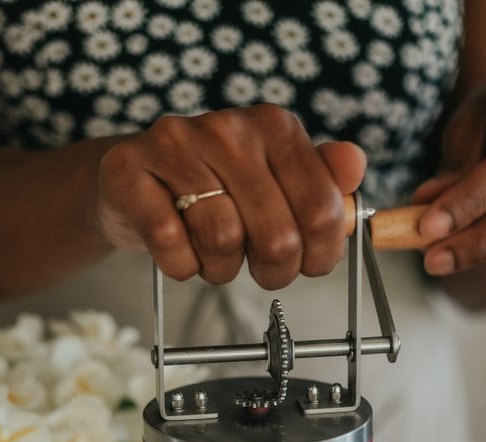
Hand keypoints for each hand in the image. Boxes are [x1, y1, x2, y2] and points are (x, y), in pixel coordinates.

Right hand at [96, 105, 365, 289]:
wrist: (132, 180)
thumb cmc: (210, 188)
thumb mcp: (274, 180)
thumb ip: (320, 180)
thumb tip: (355, 167)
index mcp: (274, 127)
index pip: (322, 209)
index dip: (320, 255)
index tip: (306, 264)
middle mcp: (227, 128)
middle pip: (276, 234)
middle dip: (273, 270)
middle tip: (259, 269)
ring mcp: (175, 146)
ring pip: (222, 240)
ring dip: (221, 269)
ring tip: (214, 258)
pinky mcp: (130, 172)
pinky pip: (170, 244)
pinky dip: (180, 265)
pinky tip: (180, 253)